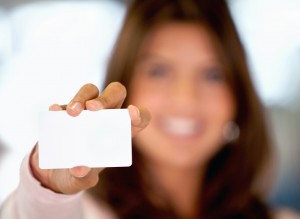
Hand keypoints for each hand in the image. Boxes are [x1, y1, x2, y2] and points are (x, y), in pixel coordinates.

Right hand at [30, 82, 150, 193]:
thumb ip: (84, 177)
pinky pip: (65, 103)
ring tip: (71, 113)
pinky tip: (54, 111)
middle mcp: (107, 117)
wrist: (58, 172)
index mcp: (121, 133)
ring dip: (81, 98)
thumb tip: (80, 169)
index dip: (140, 114)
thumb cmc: (80, 174)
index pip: (140, 118)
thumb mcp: (83, 180)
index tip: (131, 113)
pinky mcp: (67, 112)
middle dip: (106, 97)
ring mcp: (87, 112)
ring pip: (90, 90)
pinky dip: (60, 106)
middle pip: (115, 93)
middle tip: (92, 109)